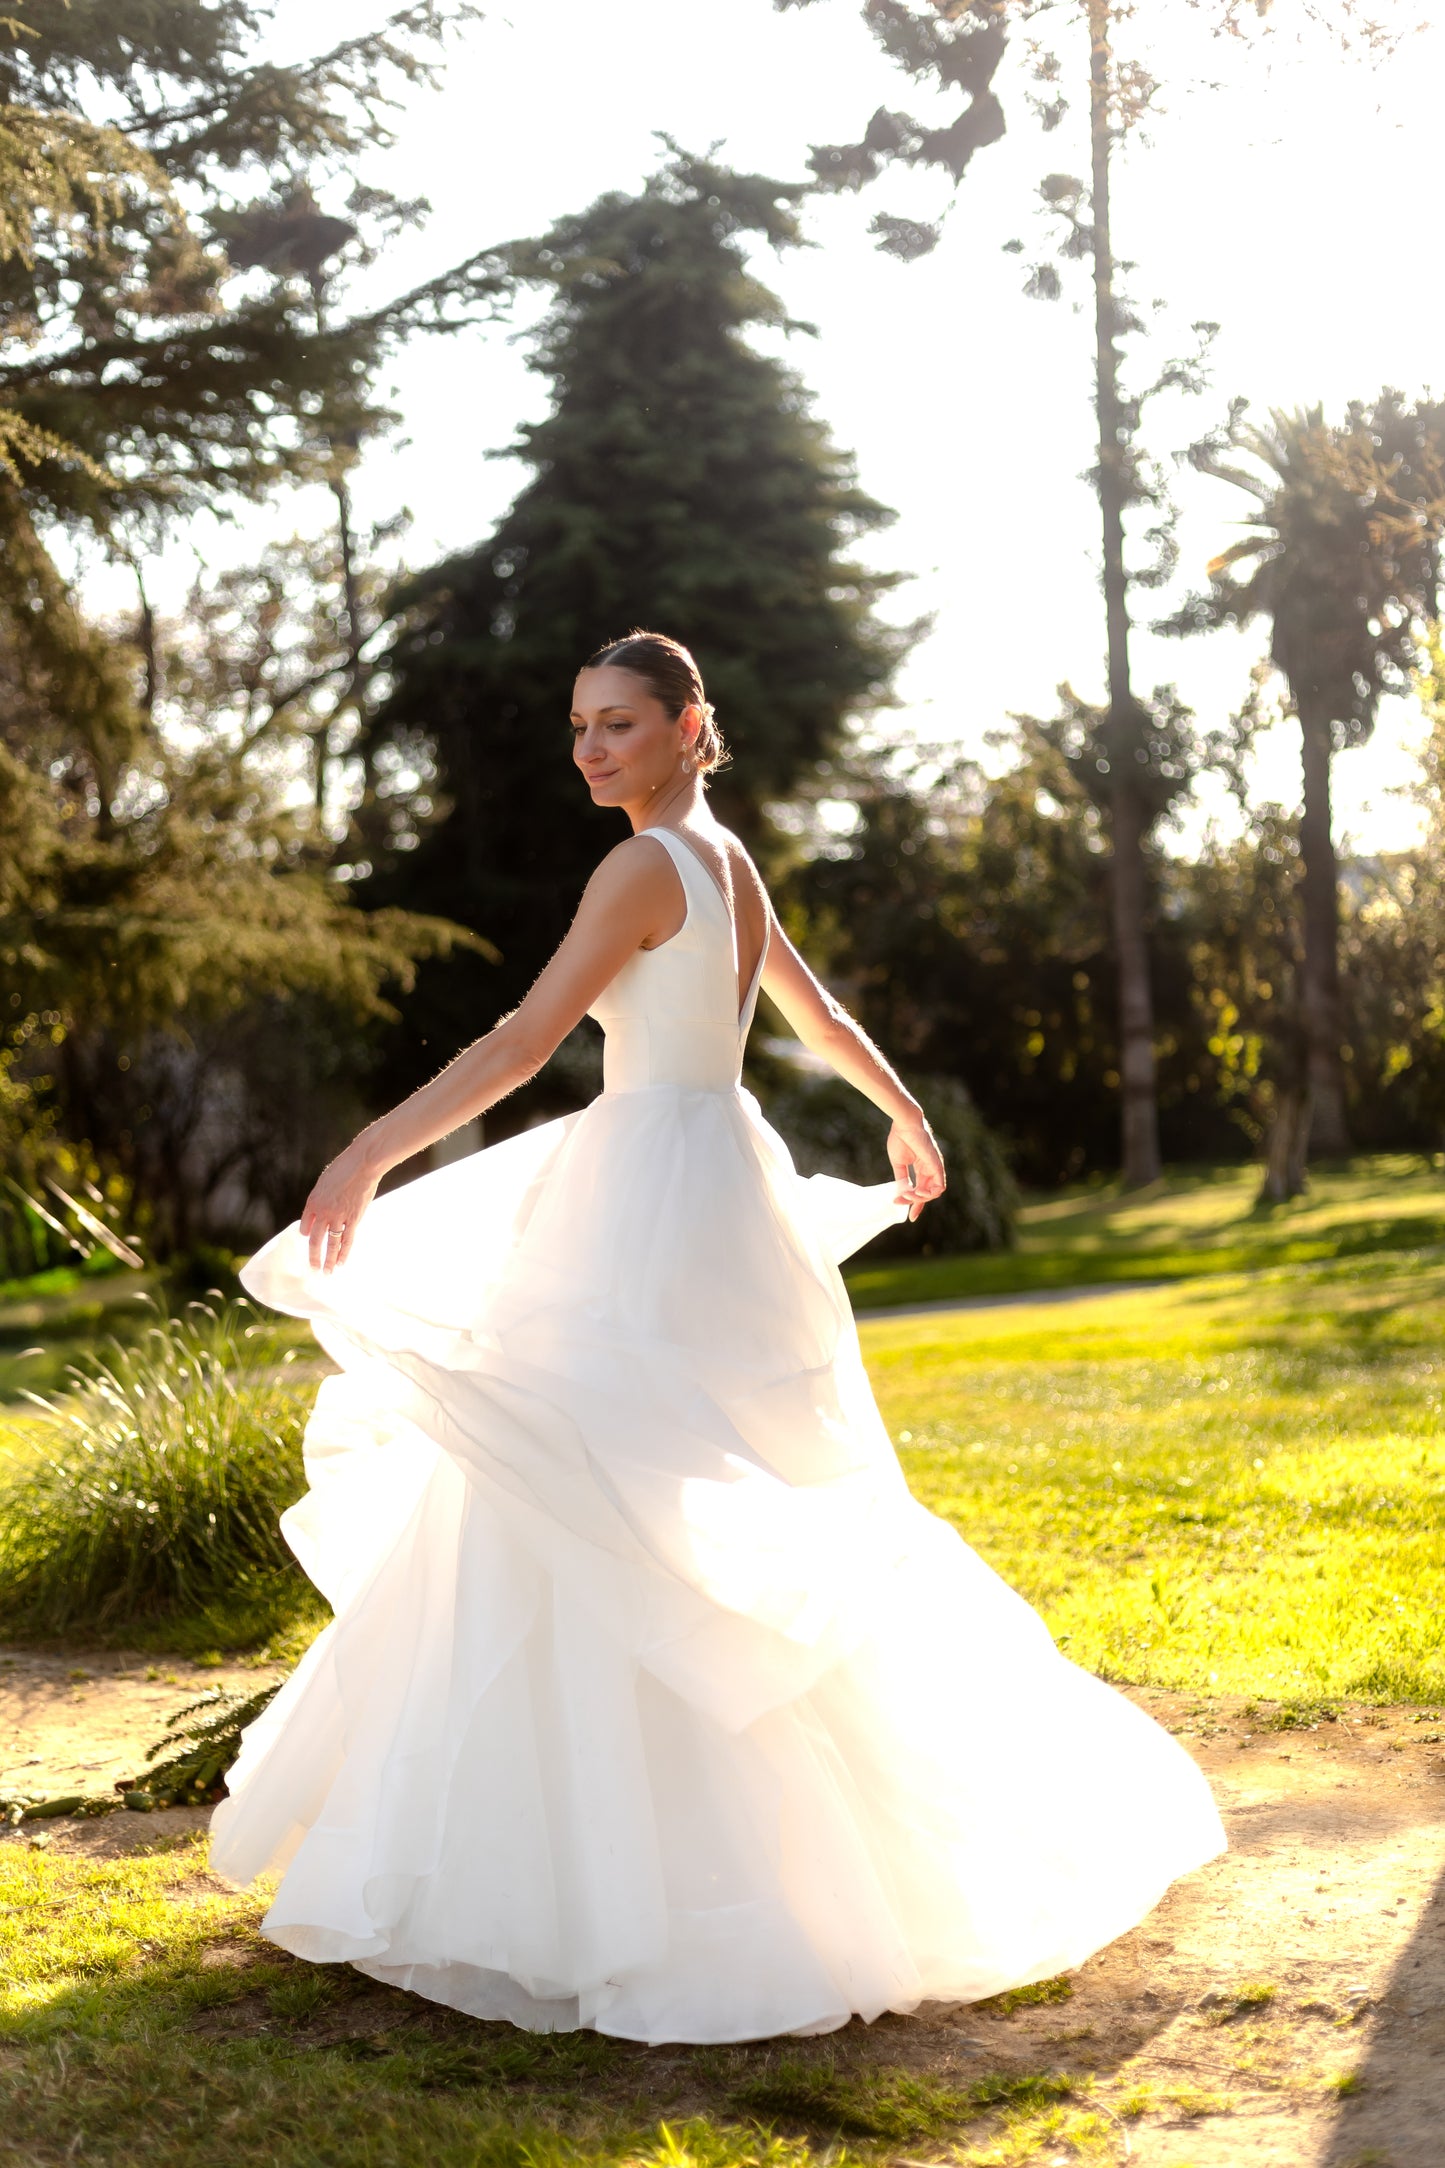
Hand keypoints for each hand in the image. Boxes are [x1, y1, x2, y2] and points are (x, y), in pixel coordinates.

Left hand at [299, 1140, 378, 1273]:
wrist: (363, 1164)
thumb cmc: (345, 1168)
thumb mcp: (326, 1181)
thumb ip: (321, 1197)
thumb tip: (319, 1209)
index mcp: (313, 1201)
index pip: (306, 1224)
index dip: (306, 1233)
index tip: (307, 1239)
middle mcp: (323, 1212)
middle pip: (316, 1240)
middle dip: (314, 1256)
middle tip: (313, 1268)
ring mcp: (338, 1217)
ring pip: (331, 1244)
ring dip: (328, 1260)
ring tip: (326, 1272)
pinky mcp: (354, 1219)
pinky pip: (347, 1240)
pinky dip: (344, 1252)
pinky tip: (341, 1262)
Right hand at [888, 1111, 945, 1222]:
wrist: (904, 1125)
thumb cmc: (900, 1139)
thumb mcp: (899, 1163)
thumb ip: (902, 1178)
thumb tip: (902, 1193)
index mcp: (922, 1168)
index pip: (922, 1191)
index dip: (916, 1204)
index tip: (910, 1216)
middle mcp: (930, 1170)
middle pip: (927, 1194)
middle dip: (915, 1204)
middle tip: (900, 1202)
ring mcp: (935, 1168)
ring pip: (934, 1192)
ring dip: (921, 1199)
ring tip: (908, 1197)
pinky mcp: (937, 1166)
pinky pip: (939, 1186)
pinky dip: (930, 1193)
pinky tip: (918, 1193)